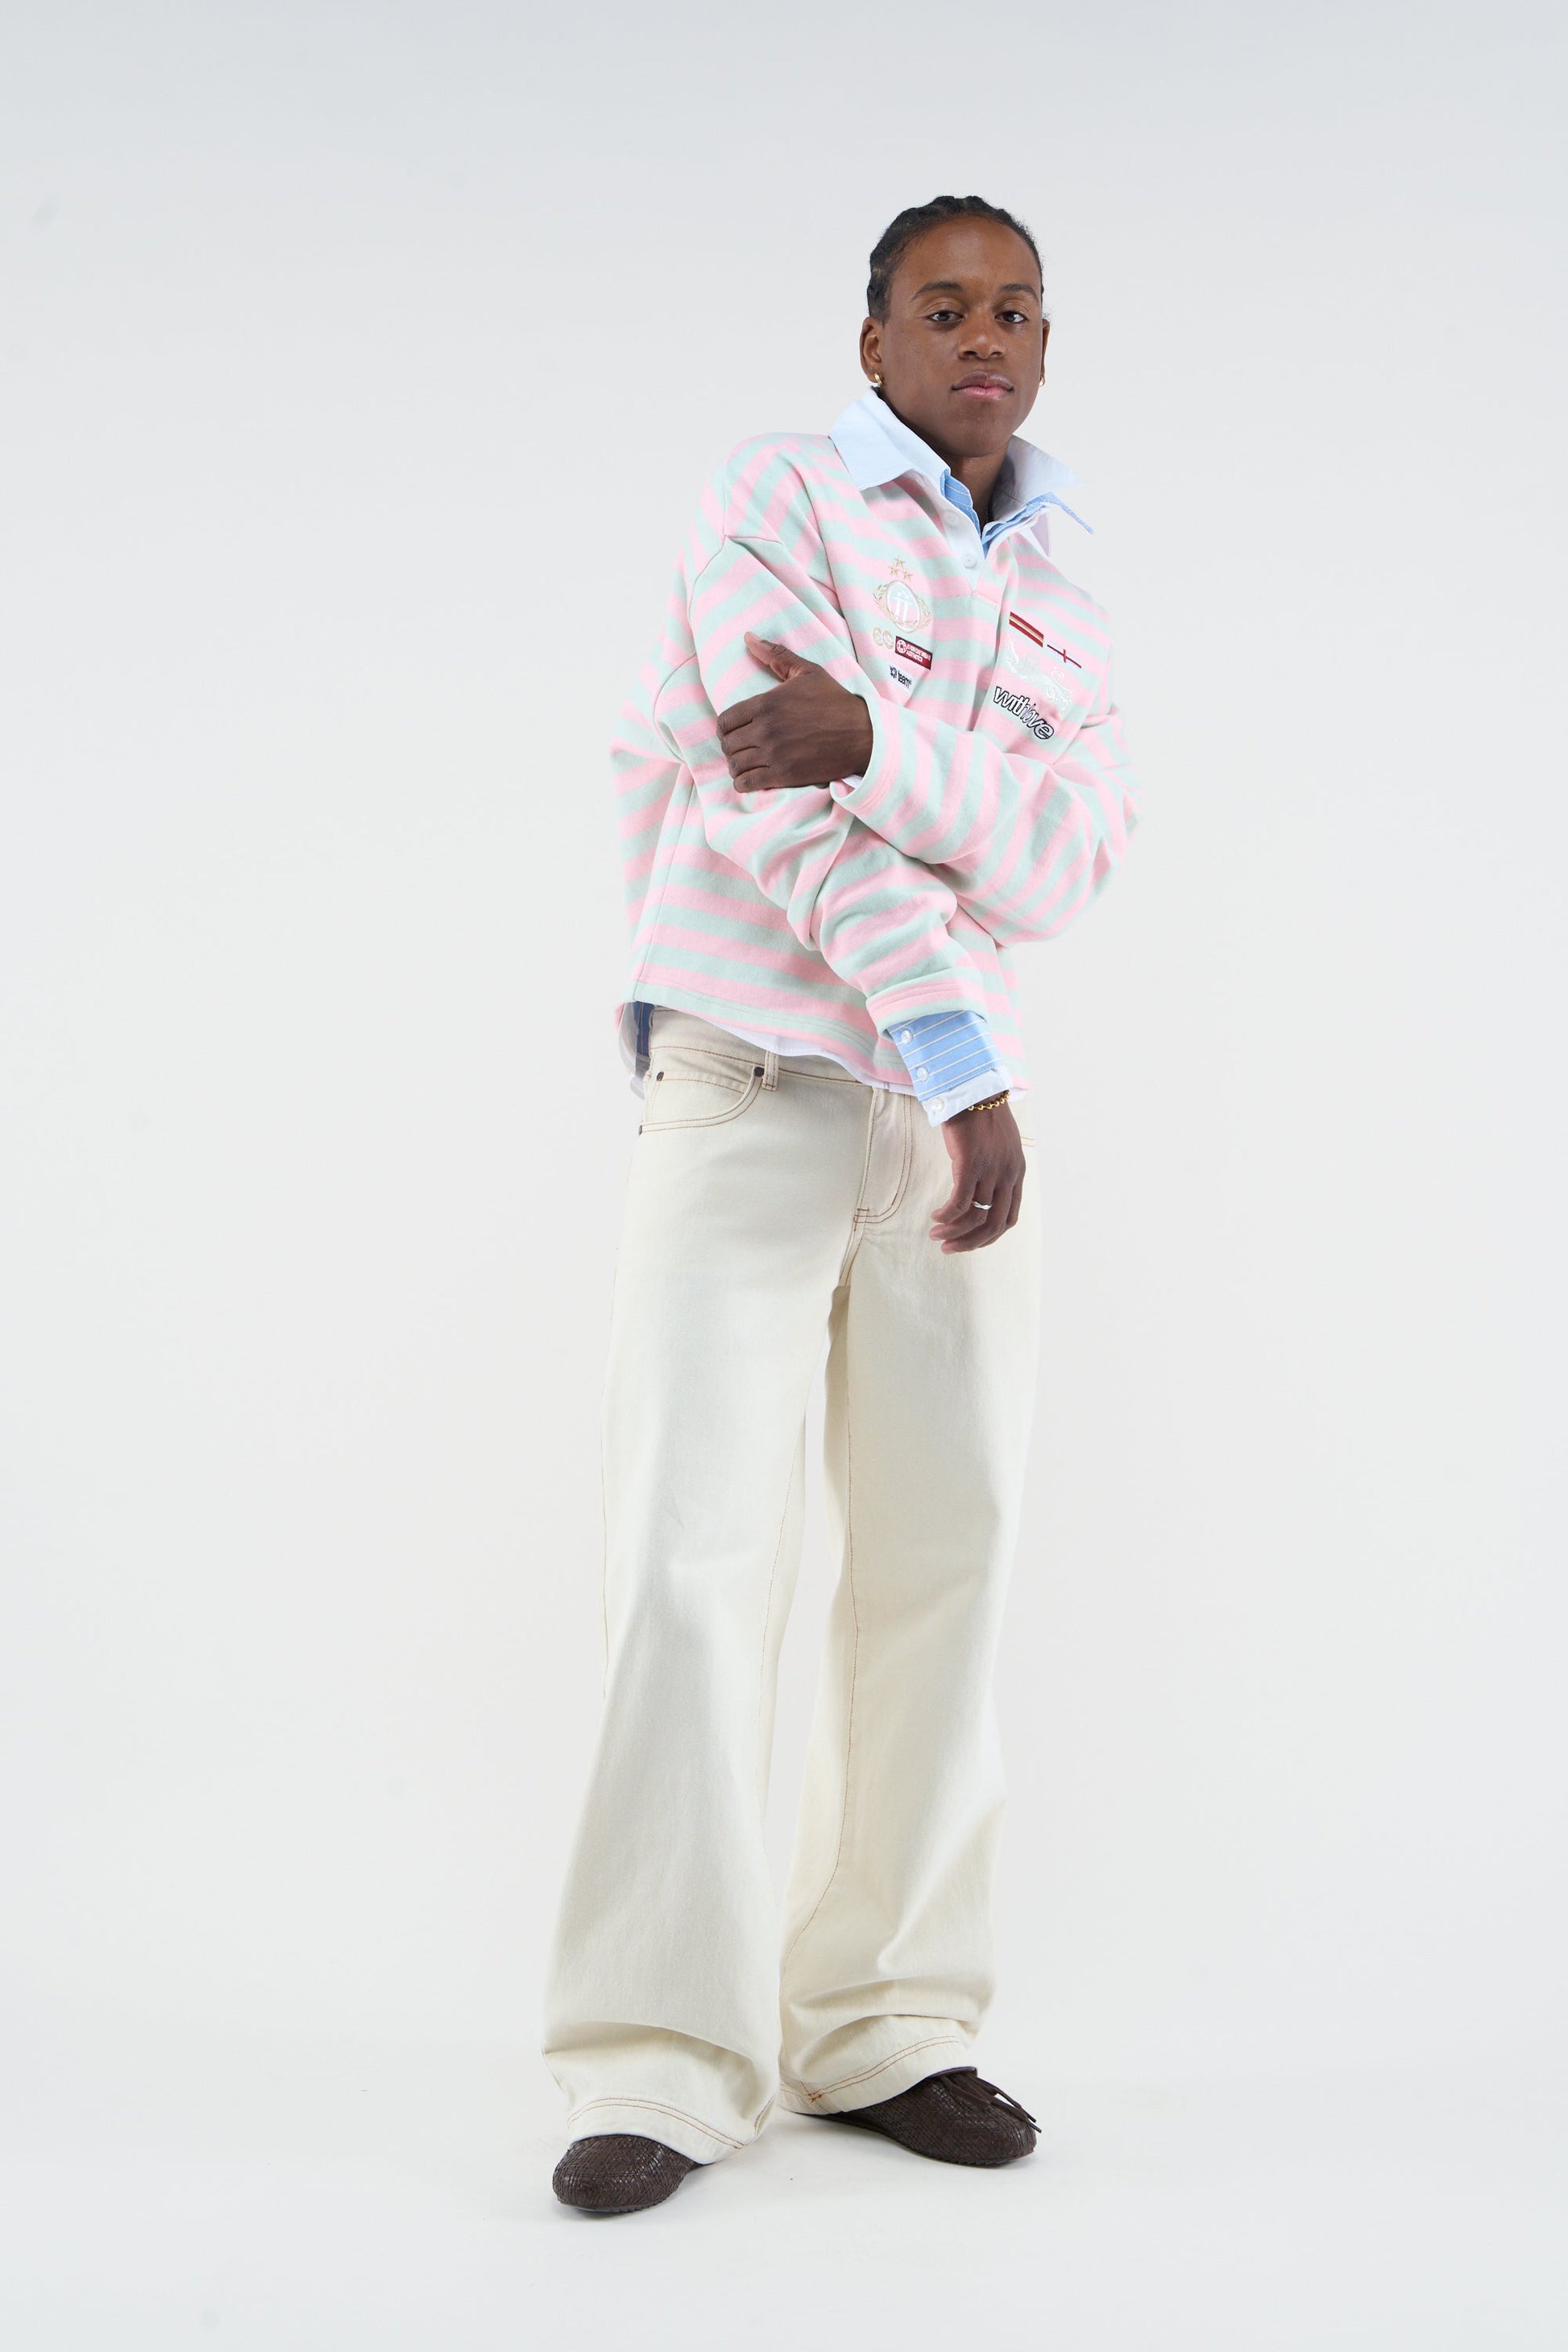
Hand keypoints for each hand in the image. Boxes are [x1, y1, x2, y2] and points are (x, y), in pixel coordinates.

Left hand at [716, 633, 875, 790]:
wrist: (862, 734)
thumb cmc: (835, 701)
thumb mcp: (807, 672)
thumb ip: (776, 655)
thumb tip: (748, 637)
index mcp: (766, 704)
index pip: (725, 721)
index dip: (726, 727)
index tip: (734, 730)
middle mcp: (765, 730)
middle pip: (728, 744)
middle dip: (731, 746)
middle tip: (742, 747)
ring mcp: (774, 754)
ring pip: (735, 765)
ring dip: (736, 765)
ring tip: (745, 763)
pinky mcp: (784, 776)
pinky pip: (747, 784)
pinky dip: (743, 783)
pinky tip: (750, 778)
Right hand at [929, 1098, 1025, 1251]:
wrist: (973, 1088)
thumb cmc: (981, 1113)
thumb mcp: (998, 1144)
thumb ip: (994, 1166)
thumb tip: (978, 1187)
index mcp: (1017, 1173)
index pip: (1009, 1218)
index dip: (989, 1236)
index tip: (969, 1241)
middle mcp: (1008, 1175)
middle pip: (994, 1225)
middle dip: (971, 1243)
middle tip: (949, 1249)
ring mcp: (991, 1171)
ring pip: (974, 1217)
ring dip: (953, 1231)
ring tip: (936, 1235)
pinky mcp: (971, 1165)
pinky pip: (959, 1202)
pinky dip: (947, 1216)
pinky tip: (935, 1217)